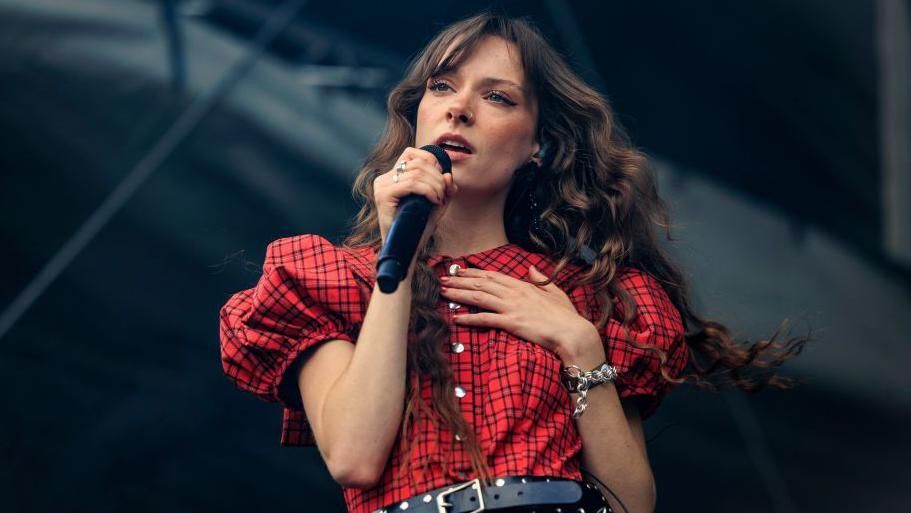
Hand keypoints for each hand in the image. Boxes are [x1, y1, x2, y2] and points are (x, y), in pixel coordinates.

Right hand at [373, 147, 457, 247]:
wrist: (406, 249)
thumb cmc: (419, 226)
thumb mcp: (437, 203)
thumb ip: (444, 188)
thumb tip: (448, 175)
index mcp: (392, 176)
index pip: (411, 153)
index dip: (430, 160)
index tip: (440, 178)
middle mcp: (384, 178)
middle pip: (417, 163)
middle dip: (437, 176)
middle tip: (443, 194)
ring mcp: (381, 186)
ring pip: (416, 172)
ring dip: (434, 185)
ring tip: (439, 200)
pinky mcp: (383, 195)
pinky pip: (411, 183)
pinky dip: (428, 190)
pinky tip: (434, 201)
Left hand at [439, 265, 601, 360]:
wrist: (573, 333)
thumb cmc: (566, 316)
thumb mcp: (555, 292)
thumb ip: (540, 279)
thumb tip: (531, 268)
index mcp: (523, 286)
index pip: (493, 276)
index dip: (474, 273)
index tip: (459, 271)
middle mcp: (514, 293)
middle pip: (481, 284)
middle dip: (460, 281)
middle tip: (442, 280)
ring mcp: (512, 308)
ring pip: (479, 297)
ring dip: (459, 294)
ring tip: (443, 293)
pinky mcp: (511, 323)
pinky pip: (486, 319)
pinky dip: (470, 318)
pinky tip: (456, 318)